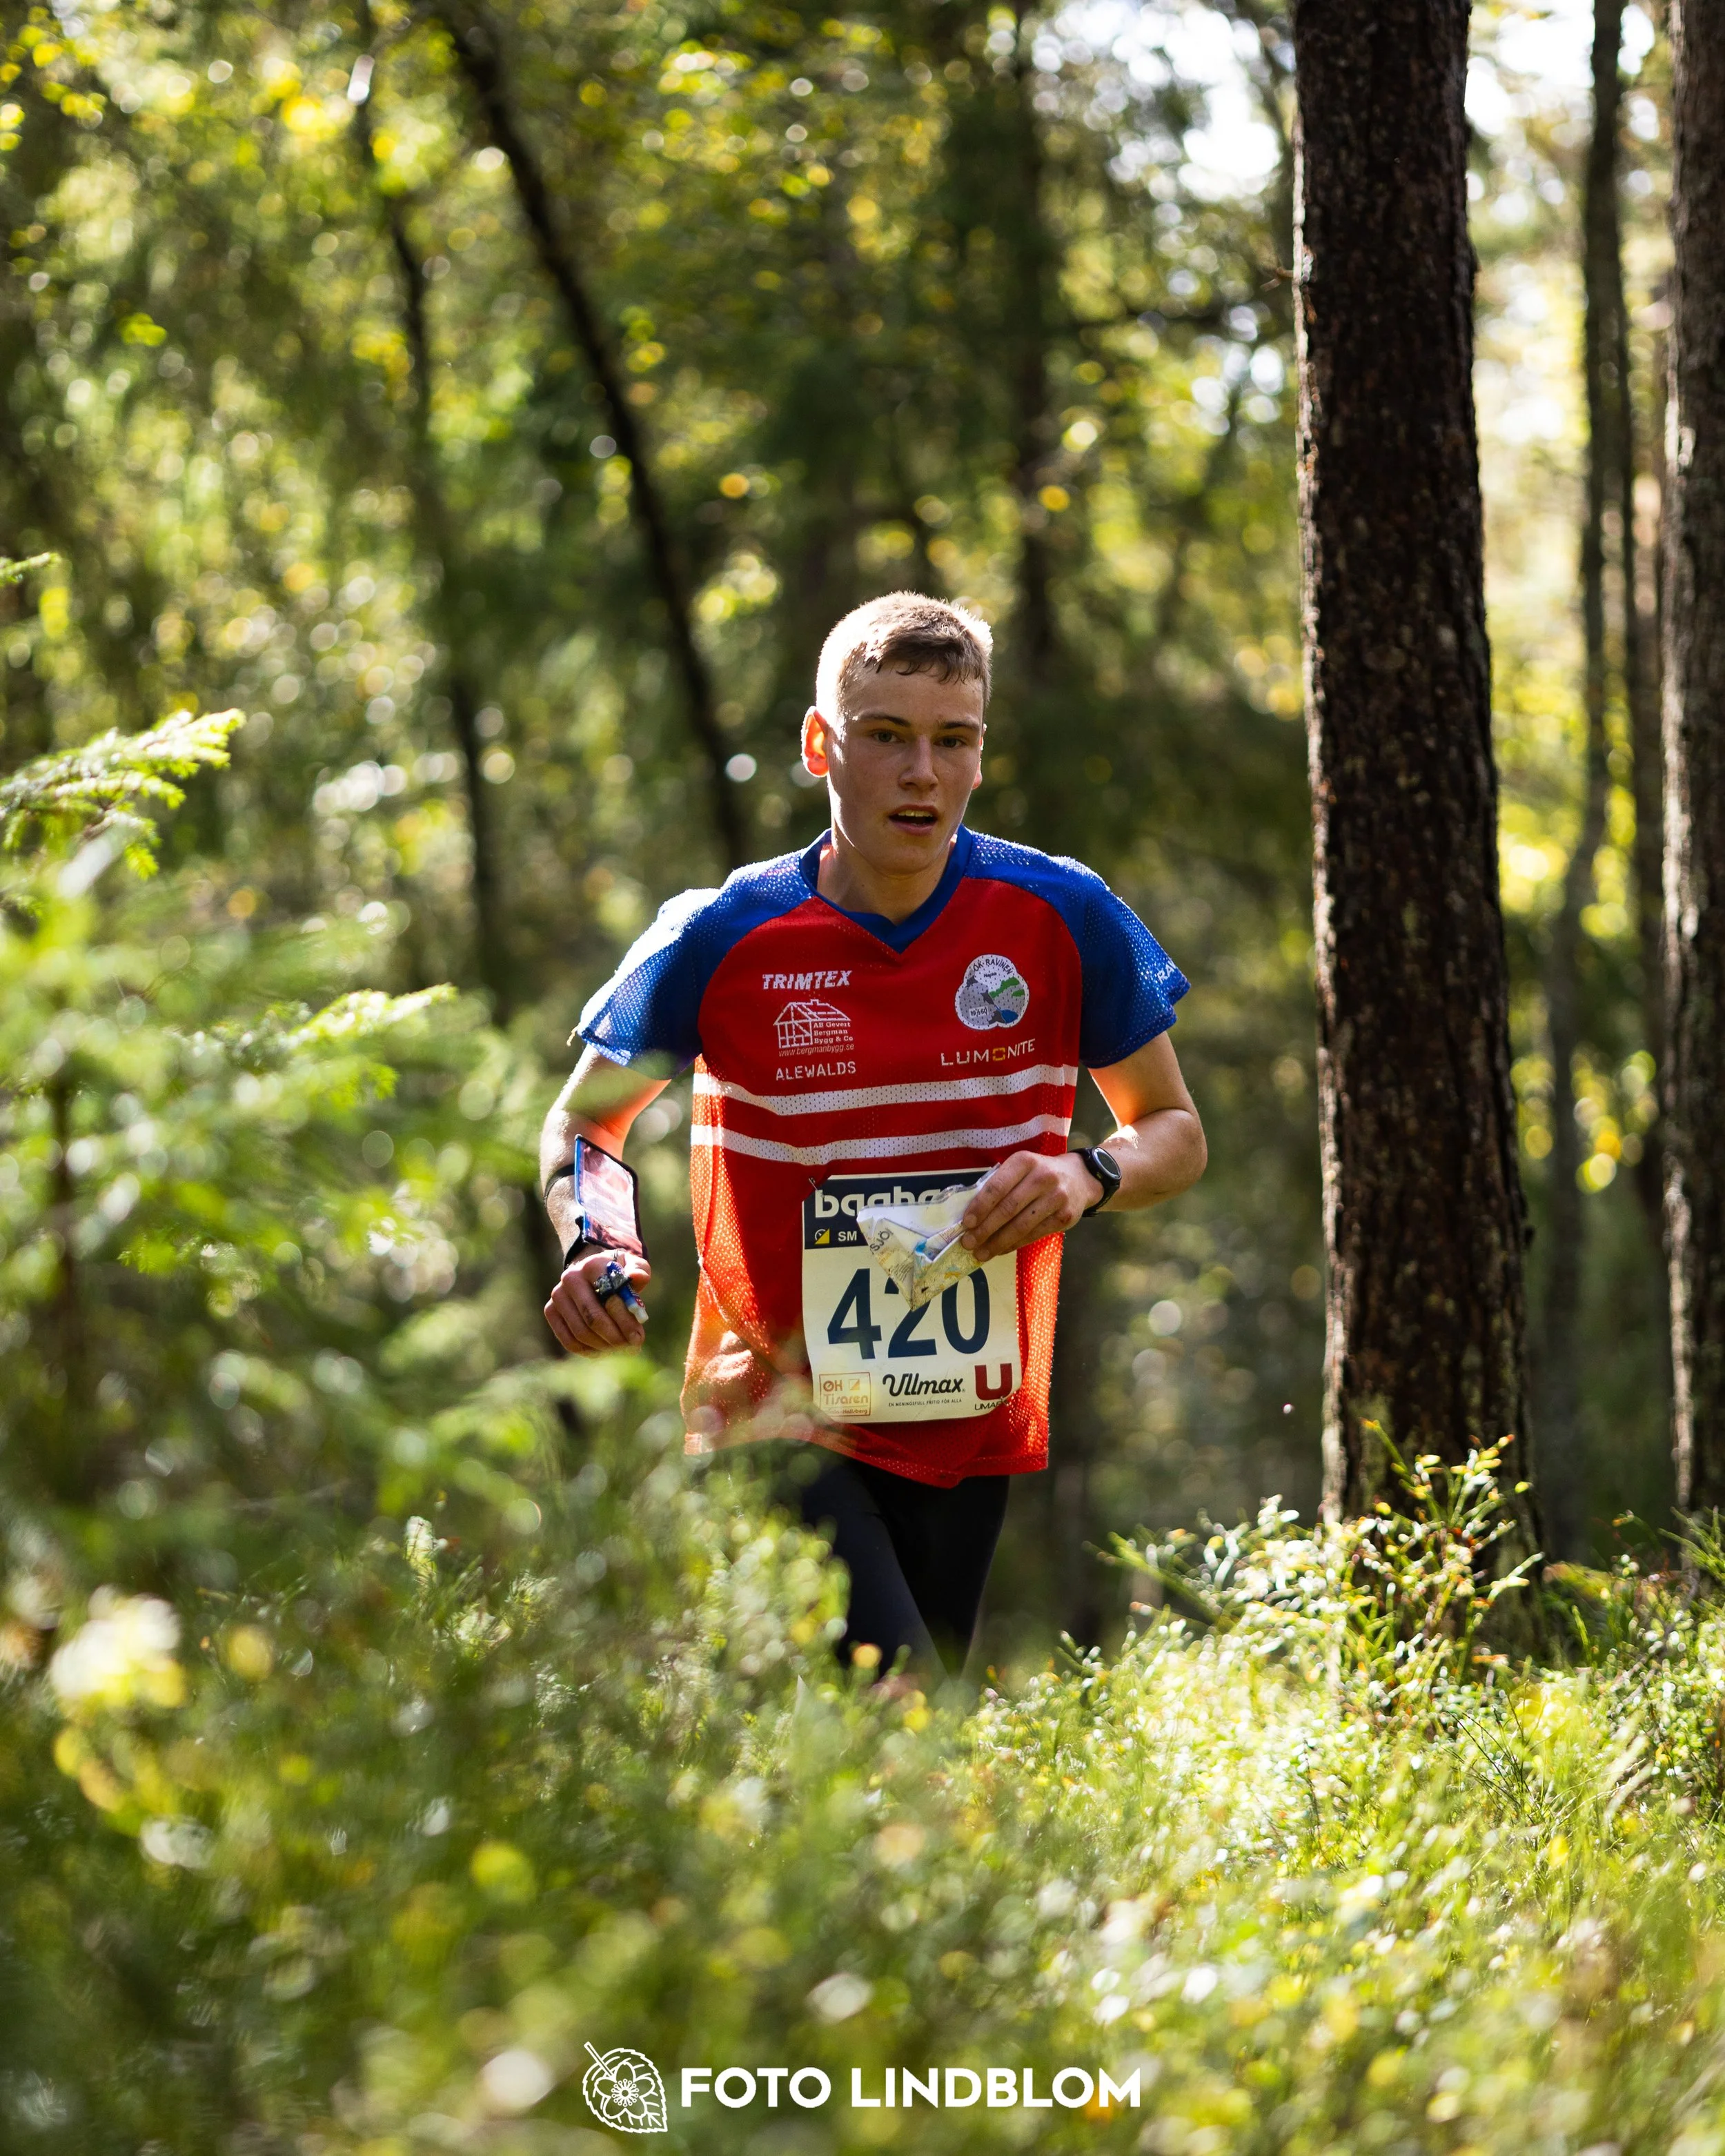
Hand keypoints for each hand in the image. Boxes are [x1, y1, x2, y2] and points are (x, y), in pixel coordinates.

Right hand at [543, 1248, 651, 1355]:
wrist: (592, 1274)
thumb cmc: (617, 1274)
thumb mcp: (632, 1266)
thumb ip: (639, 1270)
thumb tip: (636, 1276)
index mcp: (592, 1265)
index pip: (609, 1298)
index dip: (625, 1320)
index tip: (638, 1337)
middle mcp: (570, 1279)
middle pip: (593, 1319)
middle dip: (616, 1338)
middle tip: (632, 1349)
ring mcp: (558, 1295)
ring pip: (581, 1333)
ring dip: (604, 1347)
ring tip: (622, 1351)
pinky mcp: (551, 1311)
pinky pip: (569, 1340)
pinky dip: (589, 1351)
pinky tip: (604, 1352)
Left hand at [959, 1151, 1101, 1263]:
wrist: (1080, 1178)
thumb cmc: (1039, 1174)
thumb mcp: (1021, 1168)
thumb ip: (999, 1185)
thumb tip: (972, 1215)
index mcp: (1025, 1161)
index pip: (997, 1187)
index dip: (980, 1207)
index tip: (966, 1223)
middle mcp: (1042, 1177)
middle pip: (1008, 1208)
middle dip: (985, 1229)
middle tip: (968, 1243)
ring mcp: (1056, 1198)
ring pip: (1021, 1225)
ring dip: (997, 1242)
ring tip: (981, 1253)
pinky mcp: (1064, 1217)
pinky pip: (1034, 1234)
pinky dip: (1014, 1244)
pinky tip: (1000, 1249)